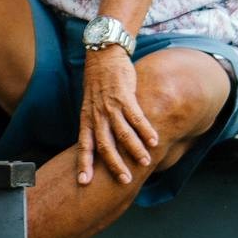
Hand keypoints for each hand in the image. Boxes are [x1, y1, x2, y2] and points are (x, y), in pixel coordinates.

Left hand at [74, 45, 158, 188]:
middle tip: (125, 180)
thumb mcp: (90, 106)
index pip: (83, 145)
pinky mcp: (125, 96)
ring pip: (123, 132)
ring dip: (135, 149)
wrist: (104, 55)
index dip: (83, 163)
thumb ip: (96, 125)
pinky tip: (155, 140)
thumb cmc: (98, 84)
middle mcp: (97, 115)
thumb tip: (104, 147)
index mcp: (87, 119)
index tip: (83, 181)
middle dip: (114, 164)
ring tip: (145, 162)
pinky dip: (146, 130)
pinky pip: (137, 116)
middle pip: (104, 144)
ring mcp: (111, 106)